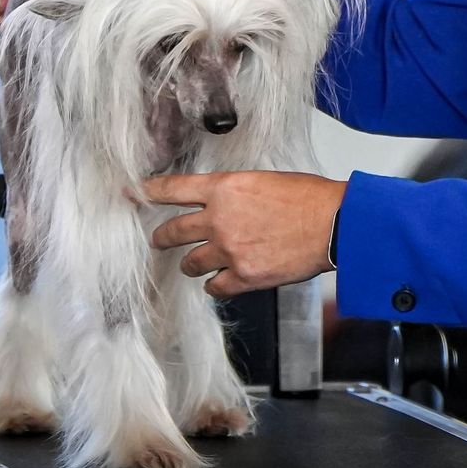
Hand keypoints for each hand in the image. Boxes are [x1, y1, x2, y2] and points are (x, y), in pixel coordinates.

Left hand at [145, 171, 345, 297]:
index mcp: (223, 188)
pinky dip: (215, 285)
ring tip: (194, 264)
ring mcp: (229, 250)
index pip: (172, 189)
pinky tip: (220, 281)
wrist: (333, 224)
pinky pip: (215, 287)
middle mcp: (219, 219)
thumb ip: (233, 193)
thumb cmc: (307, 198)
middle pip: (173, 231)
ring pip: (191, 263)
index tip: (133, 193)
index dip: (148, 191)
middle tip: (159, 240)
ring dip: (191, 264)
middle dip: (162, 237)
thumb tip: (220, 203)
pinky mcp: (245, 276)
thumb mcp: (262, 180)